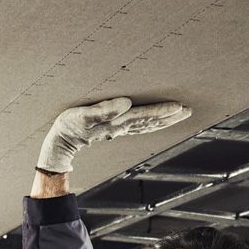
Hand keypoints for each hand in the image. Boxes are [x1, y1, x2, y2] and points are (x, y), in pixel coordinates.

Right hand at [36, 97, 191, 172]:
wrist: (59, 145)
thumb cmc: (68, 127)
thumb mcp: (82, 116)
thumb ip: (104, 110)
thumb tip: (127, 103)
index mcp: (116, 122)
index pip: (144, 116)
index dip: (161, 111)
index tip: (179, 107)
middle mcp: (121, 127)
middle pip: (151, 122)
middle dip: (170, 116)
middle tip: (189, 110)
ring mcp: (118, 129)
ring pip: (147, 125)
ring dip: (164, 119)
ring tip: (180, 113)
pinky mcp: (113, 128)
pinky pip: (139, 126)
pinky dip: (152, 122)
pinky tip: (157, 119)